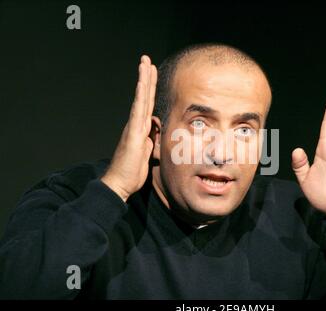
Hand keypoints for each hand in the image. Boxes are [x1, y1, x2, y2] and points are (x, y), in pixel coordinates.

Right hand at [101, 55, 156, 201]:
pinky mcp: (133, 134)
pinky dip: (141, 96)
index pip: (147, 104)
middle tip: (146, 59)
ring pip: (141, 99)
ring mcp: (134, 127)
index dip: (150, 88)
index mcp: (140, 129)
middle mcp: (136, 124)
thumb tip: (155, 126)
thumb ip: (152, 138)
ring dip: (143, 80)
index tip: (152, 73)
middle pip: (144, 97)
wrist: (119, 184)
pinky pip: (138, 111)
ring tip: (145, 63)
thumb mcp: (147, 152)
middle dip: (146, 77)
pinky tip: (143, 84)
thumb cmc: (132, 171)